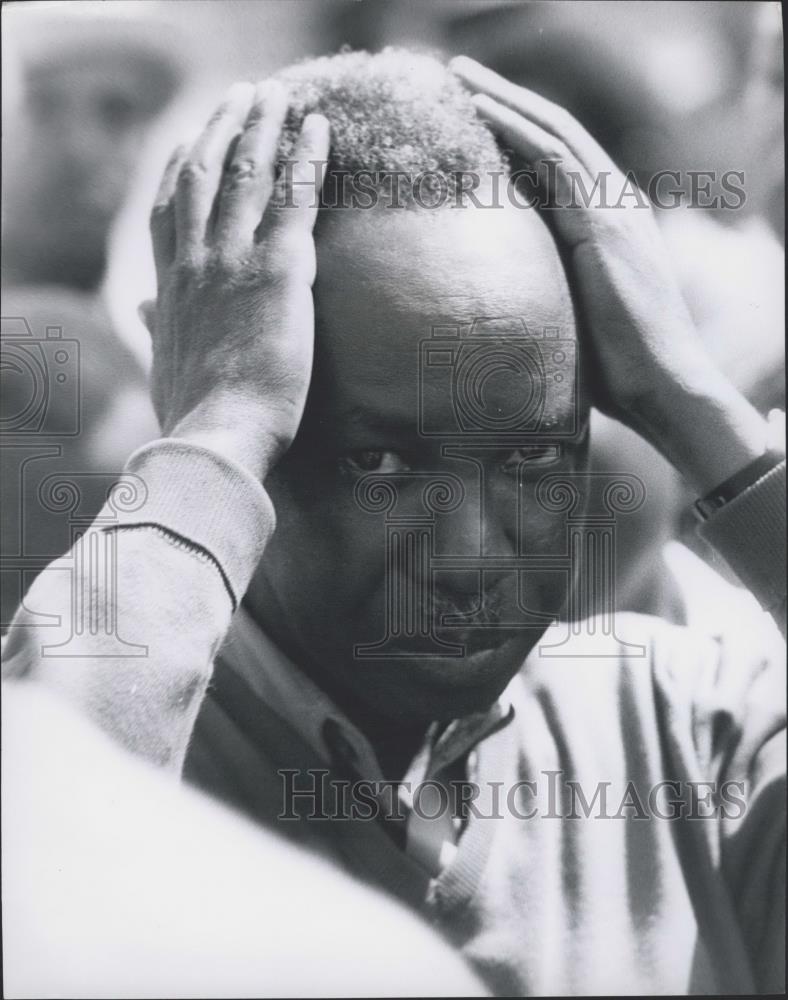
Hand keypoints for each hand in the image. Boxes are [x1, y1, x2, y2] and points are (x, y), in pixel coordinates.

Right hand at [143, 81, 328, 479]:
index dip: (183, 167)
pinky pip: (294, 198)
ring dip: (263, 126)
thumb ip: (159, 331)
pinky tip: (319, 126)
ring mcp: (234, 261)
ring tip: (279, 94)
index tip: (194, 139)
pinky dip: (306, 157)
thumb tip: (146, 311)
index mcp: (172, 286)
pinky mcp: (279, 272)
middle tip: (244, 97)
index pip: (169, 210)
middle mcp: (196, 261)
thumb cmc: (196, 415)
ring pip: (246, 174)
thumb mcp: (165, 368)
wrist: (218, 438)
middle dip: (223, 128)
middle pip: (205, 174)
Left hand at [451, 57, 768, 491]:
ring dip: (504, 100)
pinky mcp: (603, 224)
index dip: (518, 130)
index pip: (560, 160)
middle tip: (458, 75)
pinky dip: (517, 131)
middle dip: (505, 99)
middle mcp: (615, 203)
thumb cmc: (617, 369)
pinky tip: (482, 112)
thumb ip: (550, 289)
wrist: (663, 386)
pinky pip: (555, 161)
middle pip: (555, 132)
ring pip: (553, 133)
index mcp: (610, 222)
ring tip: (460, 77)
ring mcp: (613, 209)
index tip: (474, 112)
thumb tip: (504, 299)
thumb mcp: (575, 315)